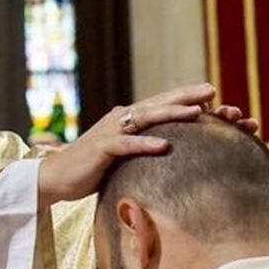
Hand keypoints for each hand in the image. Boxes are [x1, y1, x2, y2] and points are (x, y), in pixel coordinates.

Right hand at [37, 84, 257, 207]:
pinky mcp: (101, 149)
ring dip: (172, 113)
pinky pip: (126, 145)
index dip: (184, 97)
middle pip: (157, 103)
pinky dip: (145, 144)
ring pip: (146, 118)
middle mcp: (120, 119)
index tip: (212, 94)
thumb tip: (167, 151)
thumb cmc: (91, 169)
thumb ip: (140, 148)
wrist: (56, 178)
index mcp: (126, 119)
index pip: (160, 104)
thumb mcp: (121, 156)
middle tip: (212, 90)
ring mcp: (110, 132)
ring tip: (198, 112)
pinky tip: (165, 146)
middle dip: (185, 96)